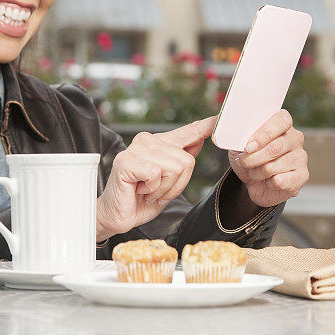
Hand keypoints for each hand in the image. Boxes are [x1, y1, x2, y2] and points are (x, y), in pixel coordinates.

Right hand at [96, 116, 216, 240]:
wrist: (116, 216)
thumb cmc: (140, 200)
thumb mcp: (169, 182)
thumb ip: (181, 162)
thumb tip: (199, 142)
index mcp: (159, 143)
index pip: (186, 132)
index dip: (204, 126)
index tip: (219, 118)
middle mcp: (147, 140)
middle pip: (187, 160)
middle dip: (176, 184)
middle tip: (155, 191)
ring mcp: (136, 149)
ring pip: (174, 167)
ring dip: (163, 188)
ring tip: (146, 191)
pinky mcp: (127, 161)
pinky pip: (156, 174)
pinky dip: (152, 189)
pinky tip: (138, 190)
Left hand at [228, 109, 308, 206]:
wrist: (253, 182)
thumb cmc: (248, 157)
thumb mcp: (238, 143)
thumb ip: (237, 134)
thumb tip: (231, 130)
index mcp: (282, 124)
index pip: (282, 120)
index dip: (264, 133)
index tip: (248, 147)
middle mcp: (295, 139)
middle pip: (275, 147)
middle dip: (253, 158)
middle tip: (244, 162)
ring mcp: (300, 157)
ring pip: (273, 166)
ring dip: (257, 172)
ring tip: (255, 172)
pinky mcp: (302, 176)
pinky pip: (280, 181)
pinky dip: (268, 184)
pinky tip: (268, 181)